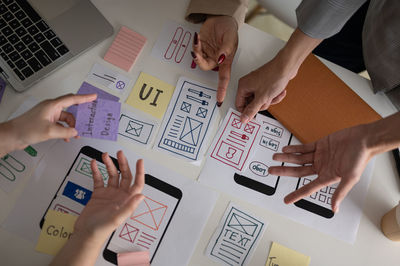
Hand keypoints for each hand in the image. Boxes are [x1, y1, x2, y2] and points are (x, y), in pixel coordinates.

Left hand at [9, 93, 96, 147]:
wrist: (12, 136)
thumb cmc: (25, 129)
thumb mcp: (50, 131)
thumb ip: (65, 132)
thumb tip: (75, 132)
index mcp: (52, 105)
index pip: (72, 99)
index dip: (84, 98)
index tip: (93, 97)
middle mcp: (51, 109)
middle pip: (70, 111)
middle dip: (79, 117)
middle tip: (87, 121)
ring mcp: (48, 116)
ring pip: (66, 120)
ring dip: (71, 127)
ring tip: (75, 134)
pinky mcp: (46, 123)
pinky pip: (60, 125)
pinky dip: (65, 131)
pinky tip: (66, 137)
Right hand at [51, 151, 143, 265]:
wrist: (85, 234)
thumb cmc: (102, 230)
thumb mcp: (117, 218)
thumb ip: (129, 206)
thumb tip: (142, 195)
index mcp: (127, 200)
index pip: (137, 183)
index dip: (140, 172)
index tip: (140, 161)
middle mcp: (120, 195)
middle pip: (125, 175)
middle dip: (123, 163)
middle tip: (120, 153)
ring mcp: (109, 194)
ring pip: (111, 175)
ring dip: (109, 165)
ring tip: (105, 156)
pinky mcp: (98, 194)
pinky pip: (98, 179)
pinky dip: (96, 171)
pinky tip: (94, 163)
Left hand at [192, 15, 237, 103]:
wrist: (221, 18)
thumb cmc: (229, 29)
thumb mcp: (231, 38)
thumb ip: (226, 49)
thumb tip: (221, 58)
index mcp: (226, 60)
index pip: (224, 78)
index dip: (222, 89)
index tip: (220, 100)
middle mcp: (216, 60)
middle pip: (205, 67)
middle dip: (199, 60)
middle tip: (197, 53)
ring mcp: (208, 54)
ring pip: (198, 60)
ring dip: (196, 51)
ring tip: (198, 41)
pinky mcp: (201, 48)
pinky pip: (195, 51)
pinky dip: (195, 45)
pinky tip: (198, 37)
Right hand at [236, 57, 293, 122]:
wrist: (287, 66)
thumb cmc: (274, 76)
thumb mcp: (262, 98)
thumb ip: (252, 110)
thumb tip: (243, 118)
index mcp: (243, 86)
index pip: (239, 104)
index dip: (246, 111)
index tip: (253, 115)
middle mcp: (248, 84)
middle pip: (251, 103)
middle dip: (262, 104)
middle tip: (266, 99)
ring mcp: (257, 84)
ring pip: (260, 100)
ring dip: (269, 100)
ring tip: (274, 94)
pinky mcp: (265, 83)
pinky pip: (267, 95)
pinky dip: (273, 96)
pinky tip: (279, 92)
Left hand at [268, 125, 372, 211]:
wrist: (364, 139)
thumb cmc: (359, 159)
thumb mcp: (350, 178)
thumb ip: (340, 193)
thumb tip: (334, 209)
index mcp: (327, 177)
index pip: (308, 188)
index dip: (296, 194)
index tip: (286, 200)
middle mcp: (321, 167)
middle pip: (298, 171)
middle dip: (284, 171)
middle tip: (271, 171)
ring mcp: (320, 156)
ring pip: (299, 158)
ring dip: (286, 158)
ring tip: (275, 157)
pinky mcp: (320, 145)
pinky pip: (304, 148)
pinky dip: (295, 149)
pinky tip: (286, 149)